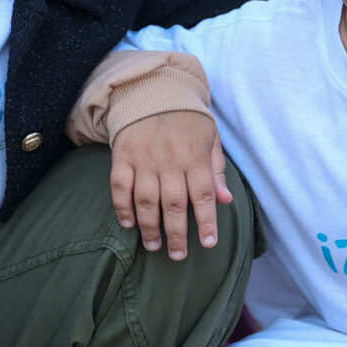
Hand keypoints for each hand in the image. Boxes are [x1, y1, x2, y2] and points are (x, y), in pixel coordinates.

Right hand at [110, 108, 229, 259]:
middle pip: (174, 204)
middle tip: (178, 255)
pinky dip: (123, 207)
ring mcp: (144, 159)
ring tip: (153, 246)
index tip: (208, 243)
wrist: (153, 91)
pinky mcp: (122, 157)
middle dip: (177, 233)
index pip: (204, 195)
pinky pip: (120, 186)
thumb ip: (216, 170)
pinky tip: (129, 224)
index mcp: (194, 156)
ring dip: (150, 226)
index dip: (207, 221)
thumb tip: (226, 200)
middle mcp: (169, 160)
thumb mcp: (210, 138)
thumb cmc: (187, 120)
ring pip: (146, 199)